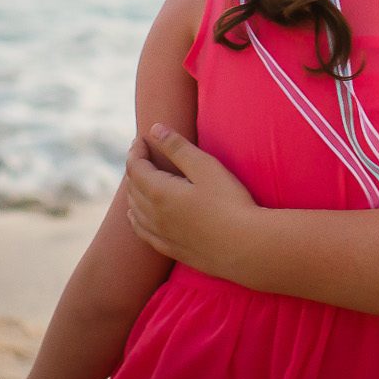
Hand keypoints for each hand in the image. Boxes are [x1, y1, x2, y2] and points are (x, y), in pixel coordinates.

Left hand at [124, 125, 258, 279]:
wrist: (246, 246)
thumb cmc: (229, 203)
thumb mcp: (206, 168)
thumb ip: (178, 148)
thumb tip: (154, 129)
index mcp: (160, 192)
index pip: (136, 168)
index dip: (136, 151)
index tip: (143, 138)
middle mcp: (153, 215)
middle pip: (132, 188)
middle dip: (135, 167)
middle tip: (144, 153)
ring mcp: (161, 235)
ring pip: (135, 210)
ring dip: (134, 191)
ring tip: (142, 179)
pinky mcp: (171, 249)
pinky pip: (142, 232)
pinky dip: (136, 218)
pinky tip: (137, 216)